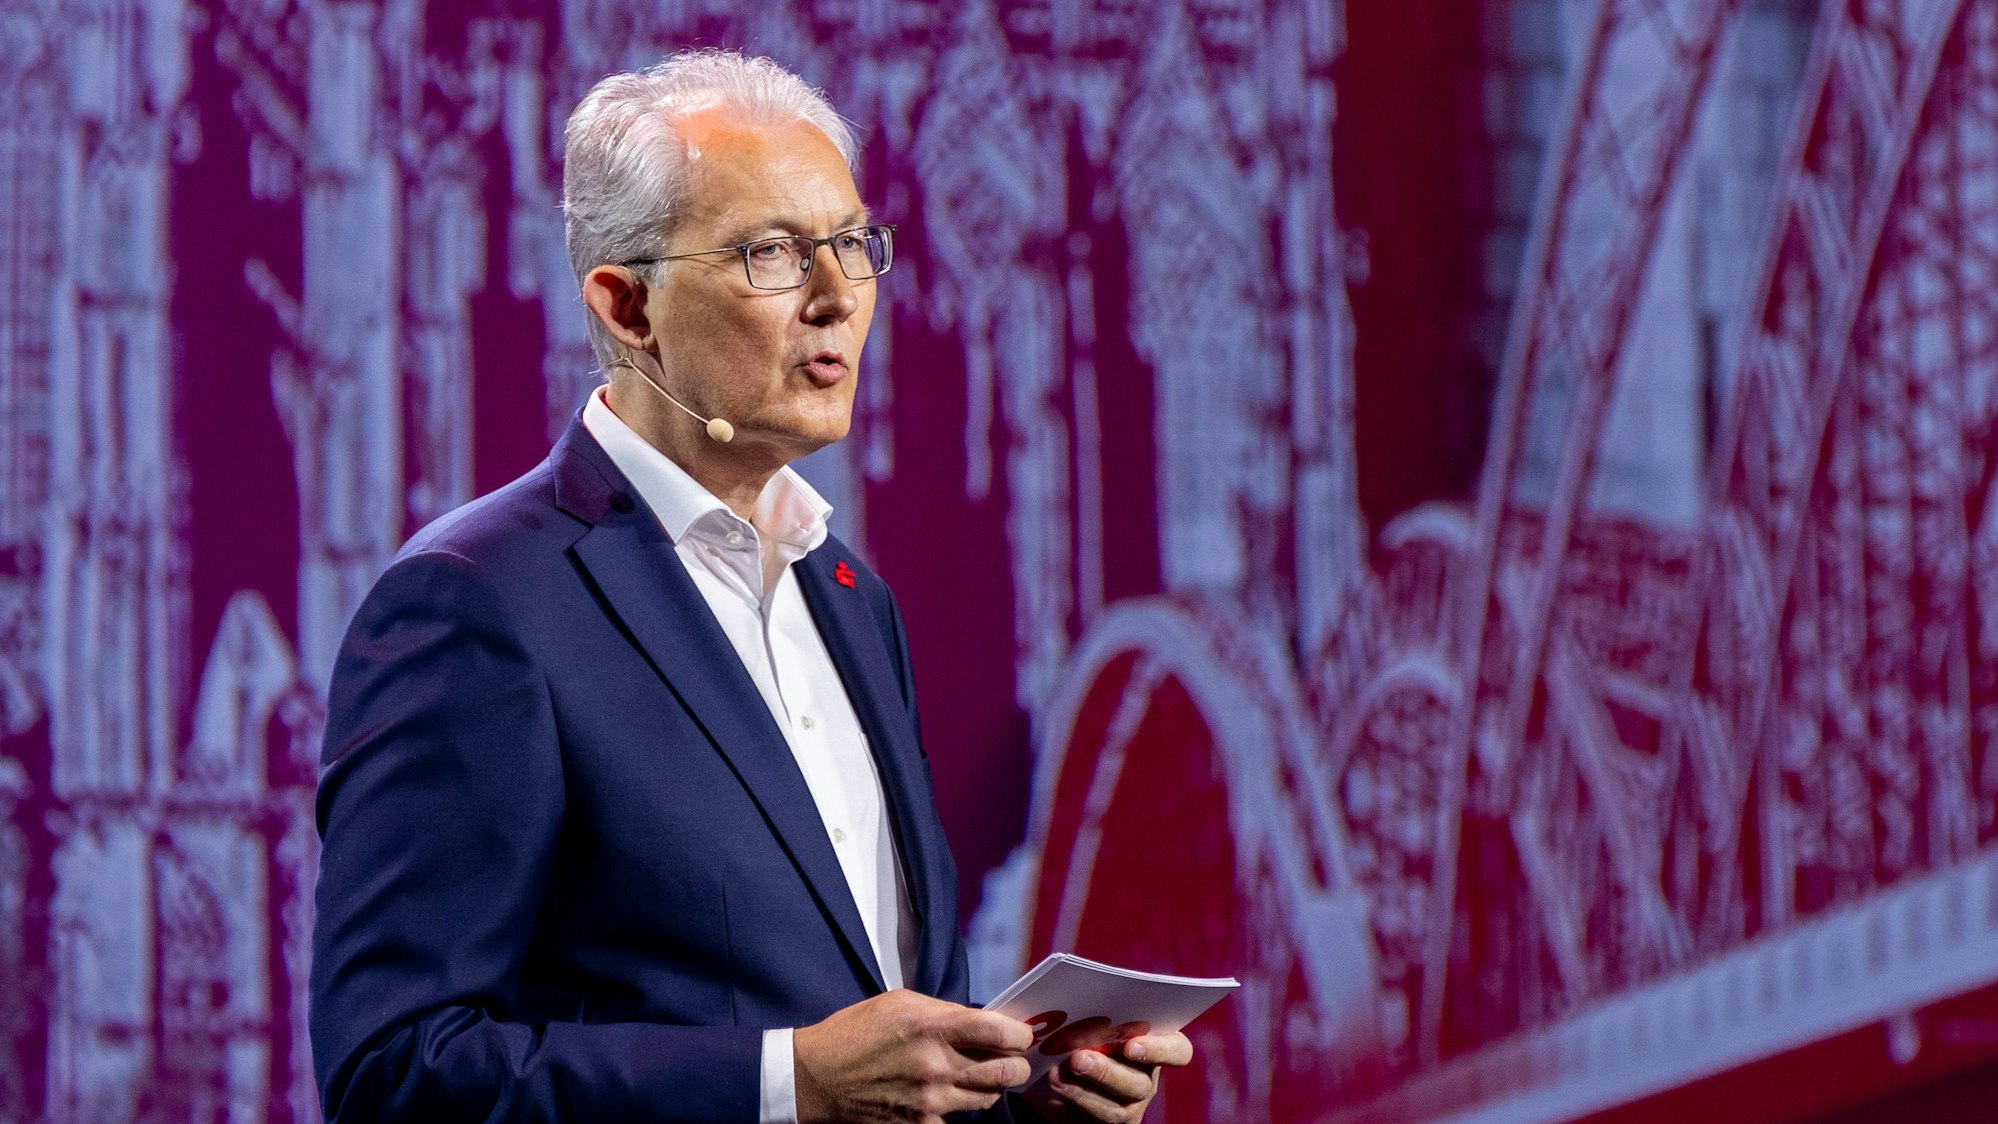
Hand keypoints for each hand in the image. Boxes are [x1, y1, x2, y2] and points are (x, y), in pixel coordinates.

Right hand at [794, 989, 1033, 1122]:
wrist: (816, 1077)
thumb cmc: (856, 1033)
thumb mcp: (900, 1003)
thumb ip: (945, 1012)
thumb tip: (983, 1021)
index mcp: (932, 1028)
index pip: (1001, 1034)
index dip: (1020, 1034)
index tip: (1020, 1034)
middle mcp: (936, 1067)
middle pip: (1006, 1073)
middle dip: (1014, 1064)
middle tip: (1007, 1057)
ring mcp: (929, 1102)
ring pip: (988, 1099)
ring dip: (988, 1086)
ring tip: (972, 1073)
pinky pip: (958, 1120)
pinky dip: (958, 1108)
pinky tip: (944, 1095)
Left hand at [1017, 1031, 1194, 1122]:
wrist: (1067, 1065)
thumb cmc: (1090, 1030)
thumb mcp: (1100, 1019)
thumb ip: (1099, 1015)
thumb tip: (1073, 1003)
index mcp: (1156, 1049)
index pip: (1178, 1051)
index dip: (1159, 1049)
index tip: (1131, 1045)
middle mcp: (1145, 1082)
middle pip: (1137, 1084)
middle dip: (1105, 1073)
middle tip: (1078, 1059)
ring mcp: (1125, 1109)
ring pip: (1111, 1110)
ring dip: (1080, 1093)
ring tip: (1054, 1076)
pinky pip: (1081, 1123)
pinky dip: (1060, 1109)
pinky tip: (1042, 1095)